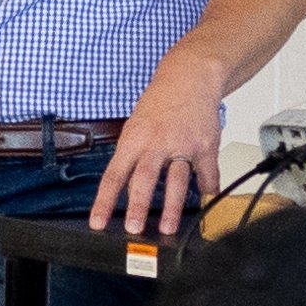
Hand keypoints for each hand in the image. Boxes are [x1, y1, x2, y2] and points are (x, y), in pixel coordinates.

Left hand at [90, 52, 229, 238]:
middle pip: (145, 178)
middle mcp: (157, 142)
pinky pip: (207, 174)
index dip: (104, 201)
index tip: (98, 222)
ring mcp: (183, 144)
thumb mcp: (136, 125)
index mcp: (134, 139)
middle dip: (139, 206)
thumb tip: (125, 190)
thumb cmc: (159, 103)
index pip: (114, 175)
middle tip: (135, 229)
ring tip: (169, 227)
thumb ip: (132, 156)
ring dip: (173, 207)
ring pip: (177, 180)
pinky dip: (208, 190)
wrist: (190, 77)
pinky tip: (206, 202)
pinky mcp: (206, 146)